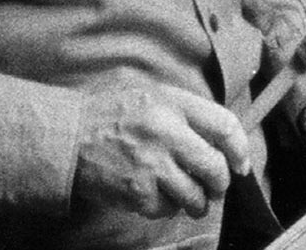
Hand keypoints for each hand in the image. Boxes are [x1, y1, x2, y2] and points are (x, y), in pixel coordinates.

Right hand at [73, 83, 253, 218]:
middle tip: (215, 189)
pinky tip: (154, 197)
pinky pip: (165, 209)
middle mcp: (166, 132)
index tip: (241, 165)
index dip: (240, 149)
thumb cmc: (109, 114)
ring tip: (189, 200)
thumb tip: (221, 140)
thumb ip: (185, 112)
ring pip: (194, 196)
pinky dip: (164, 208)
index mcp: (173, 103)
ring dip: (196, 203)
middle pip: (215, 167)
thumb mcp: (150, 95)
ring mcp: (151, 164)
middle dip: (220, 184)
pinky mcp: (135, 191)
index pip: (225, 125)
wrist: (64, 135)